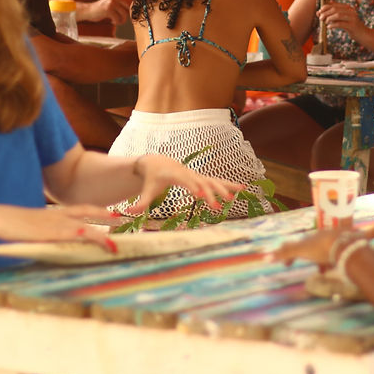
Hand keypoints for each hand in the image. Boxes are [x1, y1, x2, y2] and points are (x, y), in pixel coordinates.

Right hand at [0, 204, 117, 252]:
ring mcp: (57, 223)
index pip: (81, 209)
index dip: (97, 210)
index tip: (111, 213)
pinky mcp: (54, 232)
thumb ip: (46, 232)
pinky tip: (102, 245)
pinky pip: (79, 235)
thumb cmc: (11, 226)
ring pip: (87, 227)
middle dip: (106, 215)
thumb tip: (54, 241)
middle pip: (88, 212)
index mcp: (54, 213)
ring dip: (103, 236)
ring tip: (115, 245)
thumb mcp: (33, 229)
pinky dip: (93, 239)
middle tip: (122, 219)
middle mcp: (59, 215)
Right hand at [87, 0, 132, 24]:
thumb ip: (121, 5)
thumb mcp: (112, 3)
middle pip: (130, 7)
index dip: (133, 10)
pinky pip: (118, 18)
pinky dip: (116, 22)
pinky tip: (111, 21)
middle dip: (130, 16)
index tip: (133, 17)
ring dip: (122, 20)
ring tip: (116, 21)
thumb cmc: (102, 9)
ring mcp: (111, 3)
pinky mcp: (108, 10)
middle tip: (126, 21)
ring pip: (125, 14)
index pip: (131, 2)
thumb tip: (135, 11)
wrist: (88, 11)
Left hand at [121, 154, 240, 214]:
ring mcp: (197, 175)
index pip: (186, 181)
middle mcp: (189, 173)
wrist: (158, 162)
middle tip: (218, 206)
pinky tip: (243, 188)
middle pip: (203, 182)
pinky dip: (230, 185)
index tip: (201, 195)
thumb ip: (141, 201)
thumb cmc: (152, 177)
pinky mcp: (202, 178)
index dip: (193, 187)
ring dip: (225, 188)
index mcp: (176, 174)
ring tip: (236, 197)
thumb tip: (130, 211)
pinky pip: (218, 181)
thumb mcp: (146, 189)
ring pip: (214, 181)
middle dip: (211, 193)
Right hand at [268, 229, 343, 266]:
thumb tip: (266, 256)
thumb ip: (286, 252)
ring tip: (322, 270)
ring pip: (325, 251)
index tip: (287, 265)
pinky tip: (335, 268)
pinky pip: (336, 255)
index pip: (297, 245)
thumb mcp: (301, 250)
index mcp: (310, 238)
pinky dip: (333, 262)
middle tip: (307, 266)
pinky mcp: (345, 248)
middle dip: (308, 256)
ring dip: (321, 260)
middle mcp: (322, 238)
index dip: (290, 254)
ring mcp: (333, 242)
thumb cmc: (320, 247)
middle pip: (312, 247)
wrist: (345, 244)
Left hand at [317, 3, 364, 39]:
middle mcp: (351, 11)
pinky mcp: (352, 26)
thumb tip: (318, 13)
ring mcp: (352, 18)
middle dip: (325, 13)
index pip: (334, 4)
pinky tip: (329, 27)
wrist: (364, 35)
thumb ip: (333, 16)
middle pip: (335, 9)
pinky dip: (333, 25)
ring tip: (325, 22)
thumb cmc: (351, 28)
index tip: (319, 12)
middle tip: (320, 18)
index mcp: (348, 8)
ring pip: (338, 15)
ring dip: (329, 18)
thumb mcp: (342, 20)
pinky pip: (340, 24)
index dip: (325, 7)